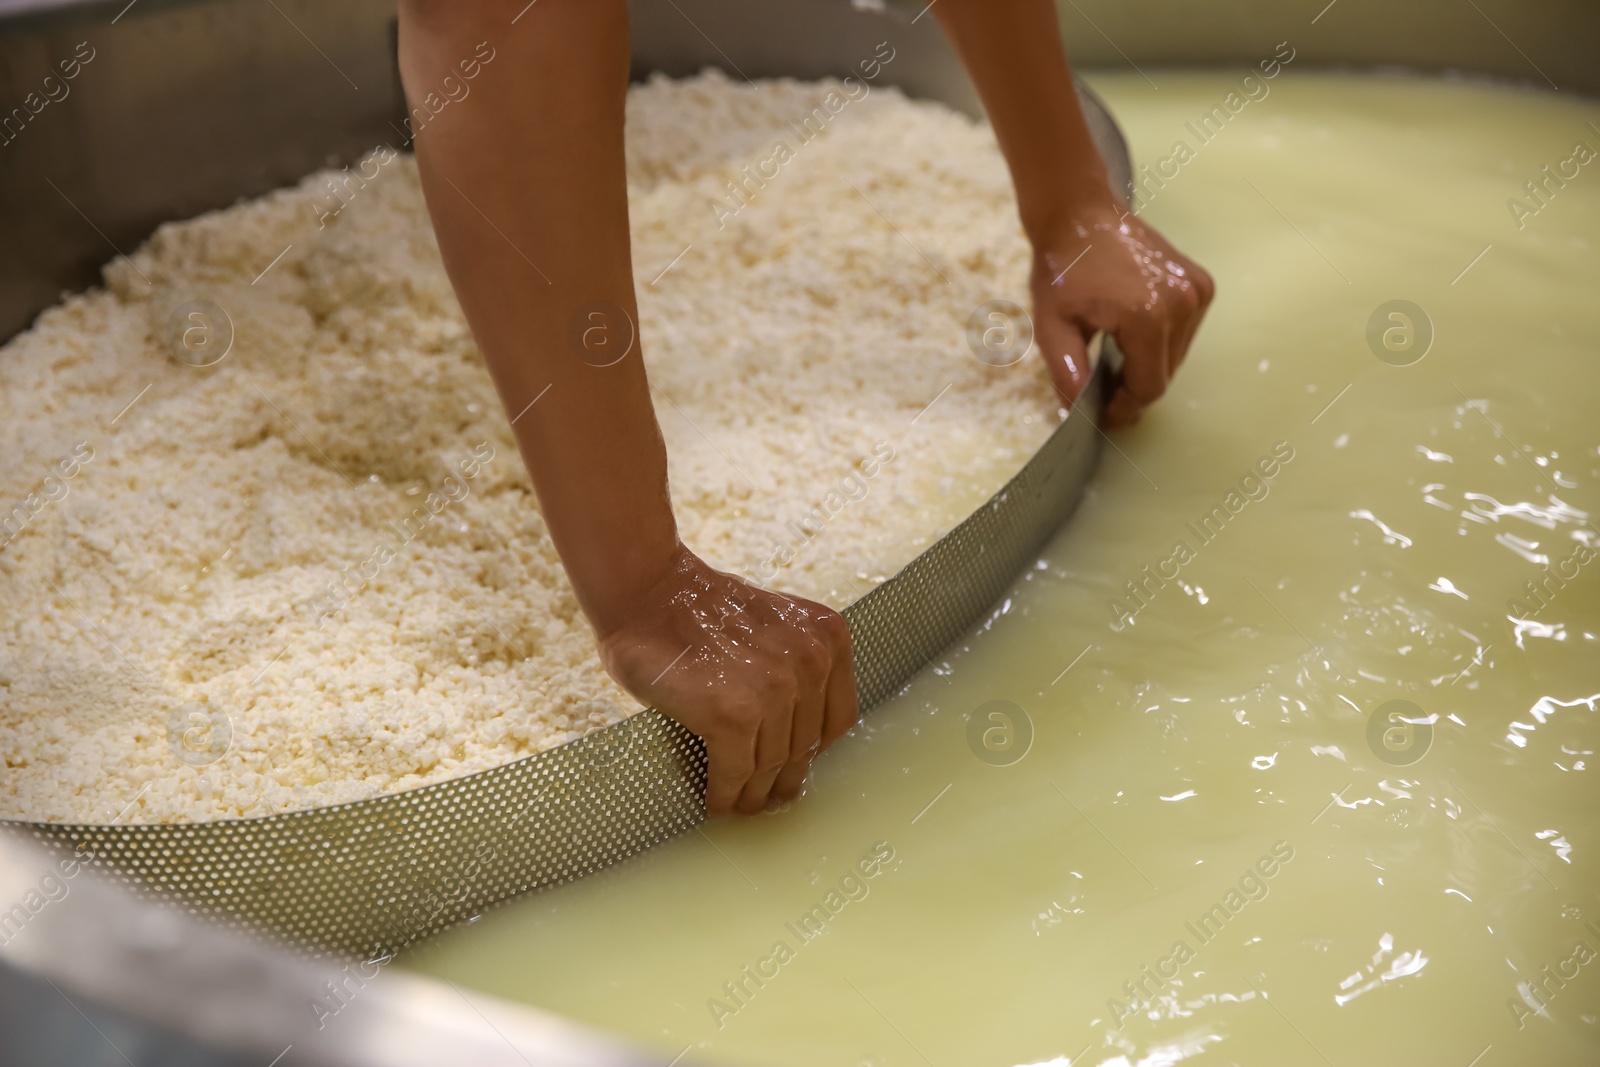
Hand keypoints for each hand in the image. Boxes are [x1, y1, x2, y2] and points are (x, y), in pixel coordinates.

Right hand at [595, 545, 858, 815]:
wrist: (647, 591)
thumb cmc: (697, 609)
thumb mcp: (775, 626)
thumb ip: (795, 666)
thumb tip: (792, 735)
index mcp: (829, 637)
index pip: (838, 719)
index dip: (813, 750)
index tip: (794, 765)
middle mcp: (811, 662)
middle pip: (805, 748)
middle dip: (783, 779)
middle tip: (766, 797)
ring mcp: (775, 690)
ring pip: (771, 766)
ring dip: (752, 794)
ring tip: (738, 804)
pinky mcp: (734, 716)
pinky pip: (736, 773)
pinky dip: (725, 794)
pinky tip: (716, 801)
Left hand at [1028, 198, 1214, 428]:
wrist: (1081, 214)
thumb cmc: (1062, 268)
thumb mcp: (1051, 325)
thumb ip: (1066, 372)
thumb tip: (1078, 411)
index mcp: (1149, 317)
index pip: (1148, 387)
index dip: (1124, 407)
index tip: (1101, 414)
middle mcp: (1183, 304)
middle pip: (1164, 374)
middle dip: (1132, 387)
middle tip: (1101, 387)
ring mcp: (1197, 292)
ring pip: (1176, 357)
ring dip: (1147, 366)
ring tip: (1114, 356)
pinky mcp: (1201, 284)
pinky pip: (1184, 334)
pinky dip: (1160, 343)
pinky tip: (1132, 333)